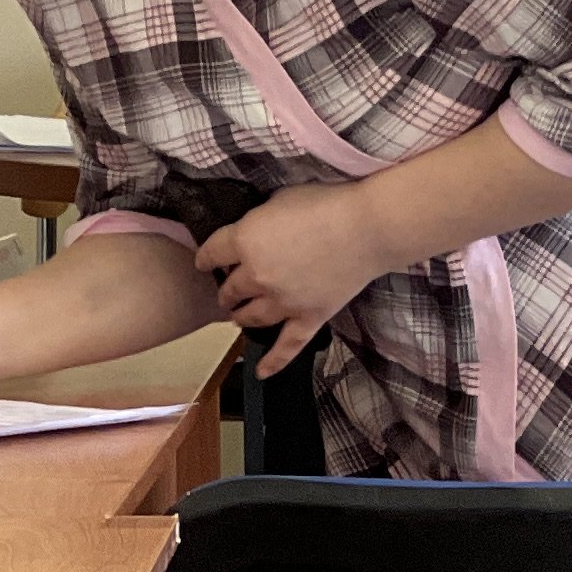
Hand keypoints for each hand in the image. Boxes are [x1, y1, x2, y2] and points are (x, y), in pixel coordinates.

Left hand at [196, 183, 391, 368]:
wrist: (366, 227)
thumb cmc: (325, 204)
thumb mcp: (280, 199)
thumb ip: (259, 221)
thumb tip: (255, 232)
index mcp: (245, 242)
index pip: (213, 253)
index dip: (206, 258)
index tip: (205, 262)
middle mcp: (257, 277)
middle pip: (230, 289)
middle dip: (227, 290)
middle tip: (228, 291)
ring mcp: (283, 302)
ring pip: (250, 318)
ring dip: (240, 317)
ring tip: (238, 317)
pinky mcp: (308, 318)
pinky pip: (287, 347)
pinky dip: (273, 362)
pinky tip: (261, 372)